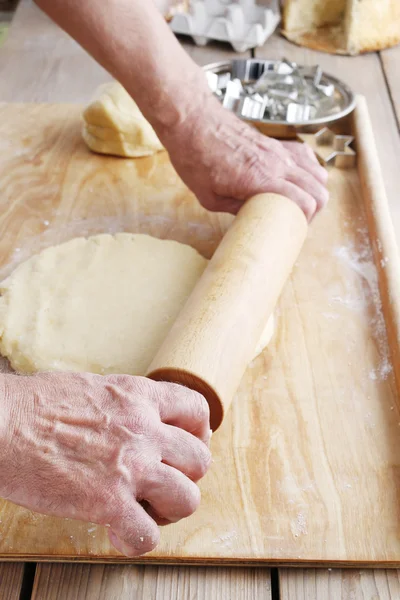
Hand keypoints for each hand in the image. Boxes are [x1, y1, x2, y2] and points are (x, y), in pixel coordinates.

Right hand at [0, 373, 210, 555]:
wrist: (2, 424)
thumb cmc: (36, 403)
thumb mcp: (94, 387)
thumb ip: (125, 404)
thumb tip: (135, 418)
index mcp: (139, 396)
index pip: (198, 409)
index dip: (199, 433)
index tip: (183, 447)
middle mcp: (144, 429)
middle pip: (200, 460)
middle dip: (185, 476)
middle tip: (161, 483)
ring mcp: (129, 467)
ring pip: (188, 499)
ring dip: (169, 509)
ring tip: (143, 508)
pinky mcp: (106, 503)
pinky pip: (146, 536)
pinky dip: (136, 540)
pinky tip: (116, 531)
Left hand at [162, 95, 328, 220]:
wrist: (192, 121)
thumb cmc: (195, 156)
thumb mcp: (210, 198)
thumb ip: (237, 209)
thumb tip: (253, 217)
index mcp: (260, 180)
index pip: (305, 201)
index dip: (306, 219)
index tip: (295, 228)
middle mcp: (276, 163)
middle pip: (318, 189)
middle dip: (315, 208)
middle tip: (299, 219)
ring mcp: (279, 151)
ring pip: (318, 172)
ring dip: (315, 189)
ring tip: (301, 201)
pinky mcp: (276, 142)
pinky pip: (306, 156)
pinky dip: (309, 169)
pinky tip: (297, 179)